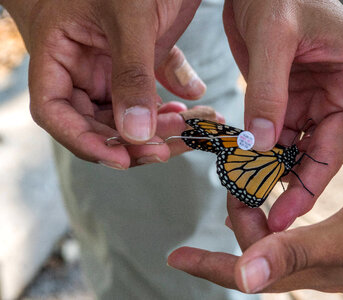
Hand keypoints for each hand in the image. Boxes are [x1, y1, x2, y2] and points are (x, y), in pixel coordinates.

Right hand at [3, 0, 204, 167]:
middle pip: (97, 122)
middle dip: (131, 142)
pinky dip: (174, 106)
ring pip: (129, 115)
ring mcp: (113, 67)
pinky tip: (195, 107)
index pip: (56, 111)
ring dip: (159, 128)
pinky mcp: (142, 62)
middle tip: (168, 148)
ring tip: (190, 128)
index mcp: (60, 53)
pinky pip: (154, 94)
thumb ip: (131, 75)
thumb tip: (136, 135)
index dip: (83, 141)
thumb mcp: (128, 18)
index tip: (119, 158)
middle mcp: (83, 67)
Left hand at [168, 185, 342, 293]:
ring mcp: (332, 252)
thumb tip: (241, 282)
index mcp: (309, 270)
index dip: (208, 265)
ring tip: (247, 189)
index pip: (245, 273)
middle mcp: (315, 266)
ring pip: (278, 240)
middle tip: (230, 188)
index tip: (175, 256)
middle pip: (258, 253)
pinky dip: (285, 209)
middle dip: (238, 224)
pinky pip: (302, 228)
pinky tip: (286, 194)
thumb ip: (293, 256)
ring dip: (258, 218)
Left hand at [223, 0, 342, 229]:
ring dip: (280, 174)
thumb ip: (268, 91)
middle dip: (305, 184)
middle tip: (279, 217)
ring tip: (253, 198)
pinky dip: (264, 157)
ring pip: (304, 150)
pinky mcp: (291, 103)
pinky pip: (281, 138)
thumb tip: (260, 145)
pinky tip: (246, 173)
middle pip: (332, 151)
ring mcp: (317, 100)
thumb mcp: (273, 37)